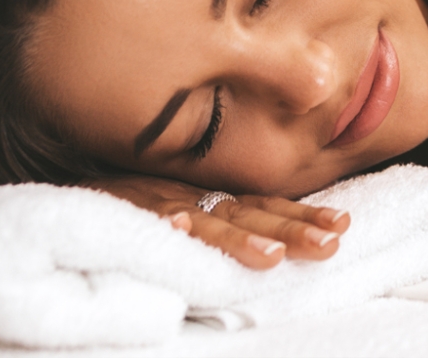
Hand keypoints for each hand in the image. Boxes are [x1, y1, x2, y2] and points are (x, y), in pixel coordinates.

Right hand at [80, 174, 349, 268]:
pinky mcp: (129, 209)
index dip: (304, 214)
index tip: (344, 224)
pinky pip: (147, 219)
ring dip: (237, 240)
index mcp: (213, 193)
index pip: (266, 205)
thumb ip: (224, 214)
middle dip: (291, 230)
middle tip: (330, 244)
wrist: (83, 168)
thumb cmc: (139, 192)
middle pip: (249, 214)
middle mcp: (196, 194)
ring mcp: (163, 201)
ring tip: (269, 259)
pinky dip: (165, 226)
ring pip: (207, 221)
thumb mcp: (188, 199)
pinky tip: (179, 233)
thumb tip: (277, 237)